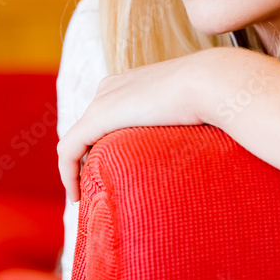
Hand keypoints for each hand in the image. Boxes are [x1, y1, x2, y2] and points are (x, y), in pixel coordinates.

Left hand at [57, 51, 212, 201]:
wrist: (209, 83)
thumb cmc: (211, 98)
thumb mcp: (189, 110)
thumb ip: (179, 122)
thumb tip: (196, 144)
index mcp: (129, 83)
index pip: (105, 117)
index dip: (100, 146)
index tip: (107, 172)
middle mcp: (110, 88)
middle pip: (88, 130)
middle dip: (86, 160)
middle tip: (93, 190)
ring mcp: (102, 101)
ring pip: (76, 141)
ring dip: (74, 170)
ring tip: (84, 197)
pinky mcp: (97, 117)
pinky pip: (69, 150)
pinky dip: (68, 173)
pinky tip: (77, 195)